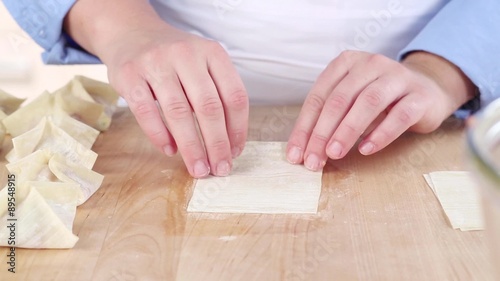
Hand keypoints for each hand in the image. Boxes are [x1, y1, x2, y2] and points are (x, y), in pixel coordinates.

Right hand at [103, 26, 248, 177]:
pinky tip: (170, 150)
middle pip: (209, 107)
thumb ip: (218, 95)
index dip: (238, 129)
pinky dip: (160, 135)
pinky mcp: (129, 75)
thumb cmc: (176, 60)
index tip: (236, 152)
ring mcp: (156, 63)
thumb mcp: (203, 65)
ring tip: (198, 168)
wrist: (131, 34)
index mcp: (212, 53)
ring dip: (191, 146)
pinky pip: (146, 111)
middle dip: (217, 144)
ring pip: (178, 112)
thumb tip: (229, 144)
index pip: (234, 96)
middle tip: (220, 169)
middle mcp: (186, 54)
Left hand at [286, 50, 475, 170]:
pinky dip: (381, 134)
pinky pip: (399, 115)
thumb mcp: (351, 101)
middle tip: (312, 160)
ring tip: (334, 153)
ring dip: (347, 131)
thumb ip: (329, 118)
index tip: (296, 154)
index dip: (305, 127)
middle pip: (339, 99)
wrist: (429, 90)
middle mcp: (371, 64)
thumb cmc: (380, 99)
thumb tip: (303, 150)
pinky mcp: (419, 96)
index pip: (319, 97)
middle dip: (322, 132)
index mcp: (347, 63)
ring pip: (368, 102)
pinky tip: (366, 149)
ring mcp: (397, 77)